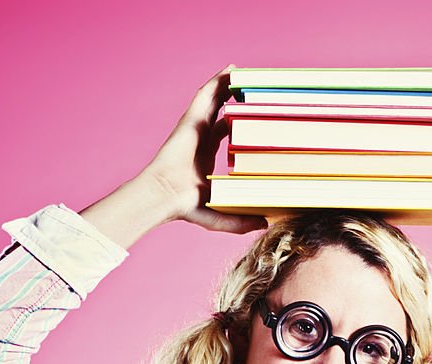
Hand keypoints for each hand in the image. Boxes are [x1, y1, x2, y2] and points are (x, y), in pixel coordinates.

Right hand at [142, 65, 266, 233]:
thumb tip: (266, 223)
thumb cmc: (185, 206)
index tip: (253, 115)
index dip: (237, 121)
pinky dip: (218, 81)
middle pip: (220, 111)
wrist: (165, 196)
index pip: (224, 131)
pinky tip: (231, 71)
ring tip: (244, 73)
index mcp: (205, 154)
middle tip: (252, 88)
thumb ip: (242, 220)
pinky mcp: (192, 120)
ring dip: (228, 84)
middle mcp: (201, 137)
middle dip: (234, 98)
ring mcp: (196, 127)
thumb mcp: (220, 215)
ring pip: (214, 99)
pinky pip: (206, 95)